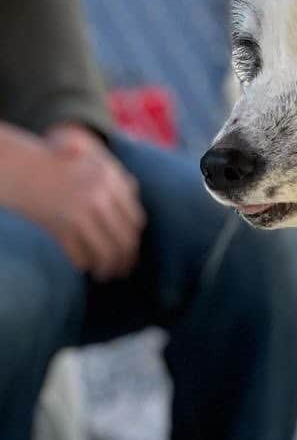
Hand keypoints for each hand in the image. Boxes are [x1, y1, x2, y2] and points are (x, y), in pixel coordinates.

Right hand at [23, 124, 146, 279]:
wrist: (15, 166)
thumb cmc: (53, 166)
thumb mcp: (92, 164)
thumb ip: (117, 184)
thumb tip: (138, 220)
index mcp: (110, 178)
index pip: (136, 219)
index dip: (134, 237)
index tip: (131, 248)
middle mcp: (99, 194)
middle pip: (125, 238)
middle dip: (126, 259)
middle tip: (125, 270)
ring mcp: (80, 211)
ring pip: (107, 251)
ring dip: (108, 268)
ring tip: (106, 275)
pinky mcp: (60, 225)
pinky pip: (81, 254)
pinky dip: (84, 264)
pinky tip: (85, 268)